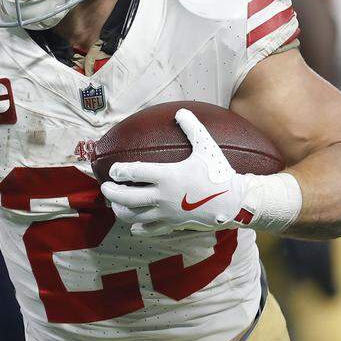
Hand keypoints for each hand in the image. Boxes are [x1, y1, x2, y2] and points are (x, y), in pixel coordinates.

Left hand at [100, 109, 247, 235]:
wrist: (236, 201)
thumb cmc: (219, 172)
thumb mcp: (206, 146)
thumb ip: (191, 128)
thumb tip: (180, 111)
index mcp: (167, 175)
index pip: (134, 172)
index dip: (119, 171)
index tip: (113, 170)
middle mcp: (162, 196)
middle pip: (127, 197)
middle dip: (111, 192)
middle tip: (105, 188)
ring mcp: (166, 212)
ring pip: (134, 215)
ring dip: (120, 211)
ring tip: (115, 205)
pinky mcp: (173, 224)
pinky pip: (150, 229)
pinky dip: (138, 228)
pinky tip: (134, 226)